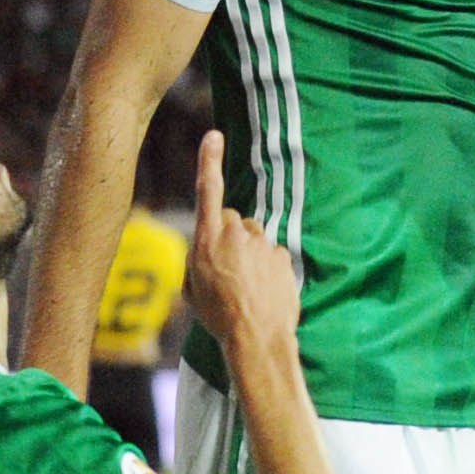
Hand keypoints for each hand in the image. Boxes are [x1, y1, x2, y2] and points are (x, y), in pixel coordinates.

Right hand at [177, 130, 297, 356]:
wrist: (256, 337)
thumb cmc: (218, 317)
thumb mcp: (192, 290)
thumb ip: (196, 260)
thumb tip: (204, 250)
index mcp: (207, 240)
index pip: (207, 190)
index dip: (209, 161)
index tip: (213, 136)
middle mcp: (235, 234)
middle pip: (231, 220)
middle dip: (228, 237)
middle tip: (225, 271)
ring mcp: (261, 244)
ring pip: (252, 238)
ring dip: (248, 254)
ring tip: (245, 287)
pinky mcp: (282, 255)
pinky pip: (271, 254)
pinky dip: (267, 267)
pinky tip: (263, 291)